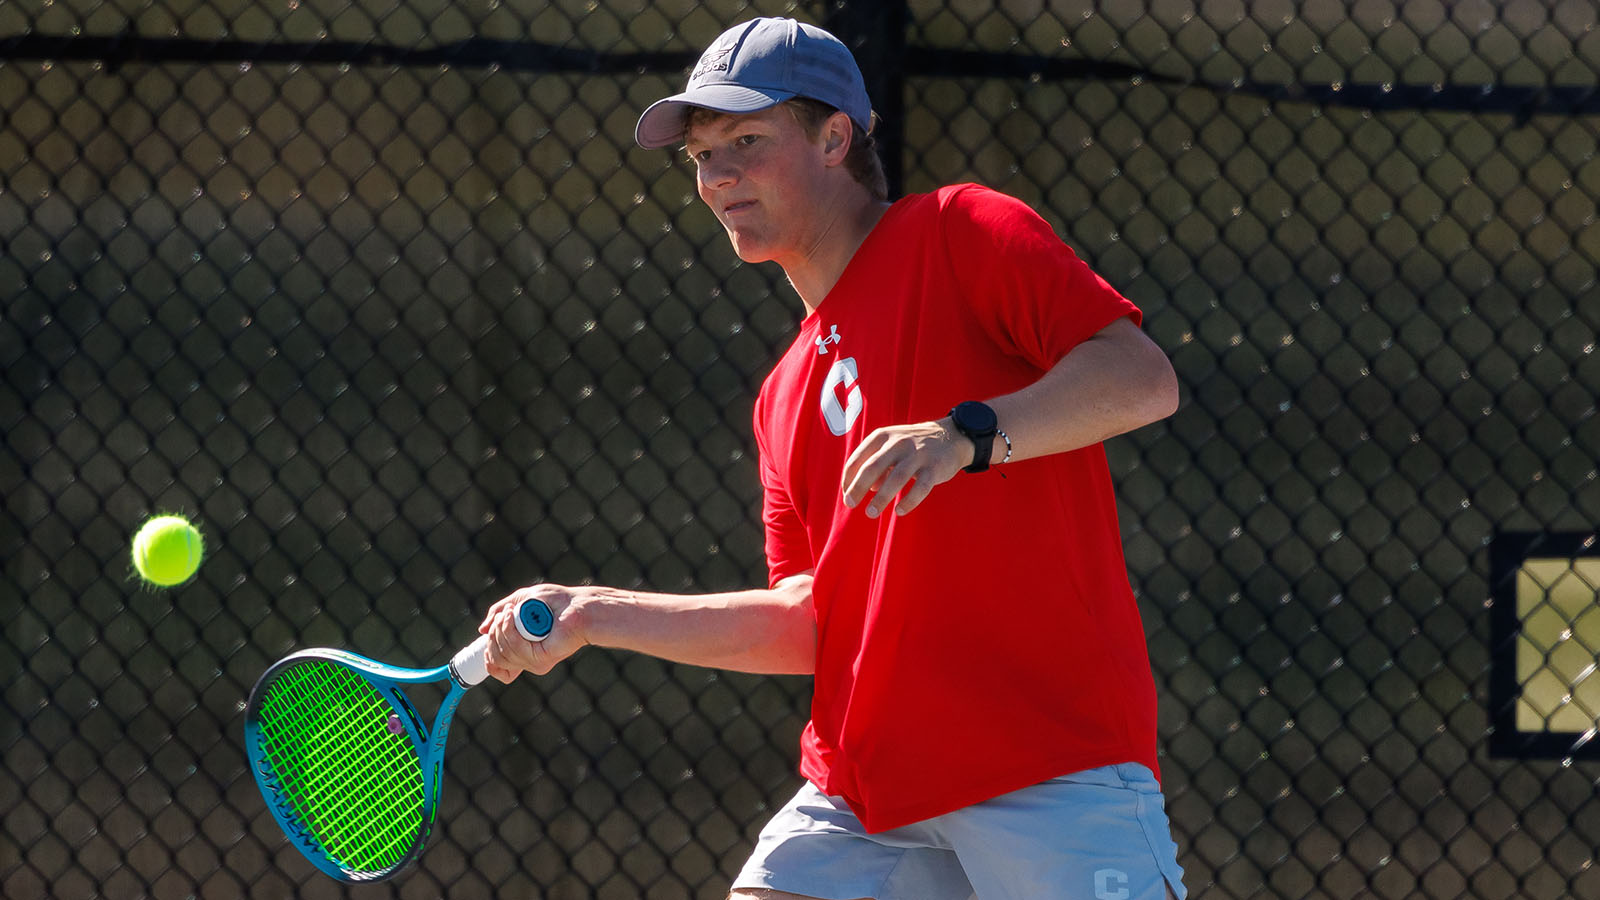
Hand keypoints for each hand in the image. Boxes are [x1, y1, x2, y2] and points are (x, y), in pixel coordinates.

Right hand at [477, 584, 588, 682]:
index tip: (489, 633)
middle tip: (505, 614)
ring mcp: (533, 662)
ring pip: (501, 654)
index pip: (496, 668)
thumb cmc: (554, 601)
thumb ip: (499, 613)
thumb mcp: (519, 601)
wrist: (578, 605)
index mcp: (522, 650)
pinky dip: (510, 630)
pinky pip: (514, 649)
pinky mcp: (540, 660)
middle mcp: (527, 660)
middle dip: (493, 634)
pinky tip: (515, 616)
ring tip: (512, 612)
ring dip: (501, 629)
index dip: (487, 655)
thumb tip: (482, 629)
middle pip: (494, 659)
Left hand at [840, 418, 970, 517]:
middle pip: (873, 467)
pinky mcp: (934, 467)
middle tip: (850, 504)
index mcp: (882, 436)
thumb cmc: (913, 446)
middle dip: (858, 487)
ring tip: (870, 513)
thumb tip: (869, 489)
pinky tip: (899, 511)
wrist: (951, 436)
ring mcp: (918, 454)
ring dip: (881, 498)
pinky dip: (909, 501)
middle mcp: (898, 443)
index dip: (848, 479)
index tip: (846, 495)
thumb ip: (877, 465)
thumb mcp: (891, 447)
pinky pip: (920, 487)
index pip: (858, 458)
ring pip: (895, 478)